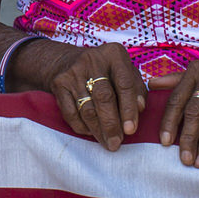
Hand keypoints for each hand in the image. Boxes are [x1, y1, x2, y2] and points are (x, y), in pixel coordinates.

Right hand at [29, 41, 149, 151]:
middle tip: (116, 143)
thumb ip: (136, 90)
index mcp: (114, 54)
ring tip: (107, 143)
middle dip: (111, 124)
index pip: (125, 84)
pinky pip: (70, 112)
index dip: (129, 109)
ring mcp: (73, 72)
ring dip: (97, 130)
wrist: (68, 61)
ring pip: (87, 108)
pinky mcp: (59, 84)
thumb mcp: (126, 72)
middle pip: (104, 97)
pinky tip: (90, 133)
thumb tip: (139, 108)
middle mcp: (93, 59)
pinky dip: (81, 127)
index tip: (131, 130)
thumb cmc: (107, 72)